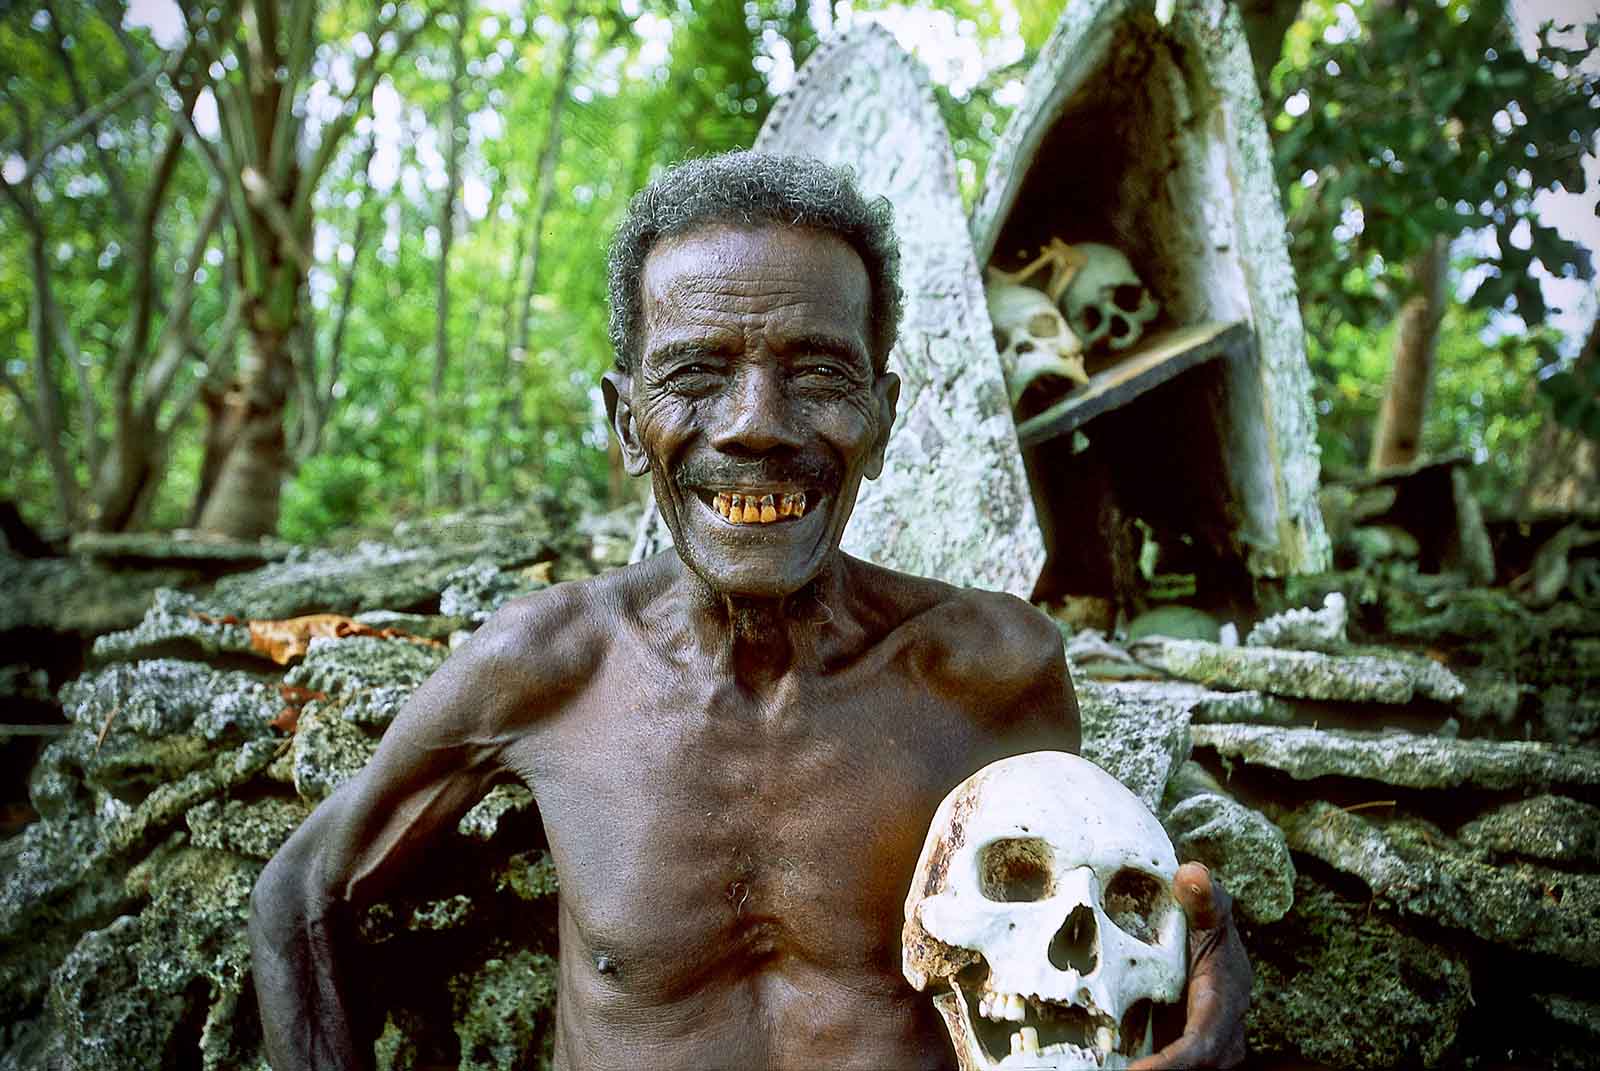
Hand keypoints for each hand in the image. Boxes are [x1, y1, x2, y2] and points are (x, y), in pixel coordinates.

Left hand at [1129, 862, 1250, 1069]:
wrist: (1217, 957)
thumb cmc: (1210, 933)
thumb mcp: (1209, 915)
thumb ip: (1203, 899)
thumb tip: (1192, 872)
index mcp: (1224, 1007)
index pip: (1201, 1047)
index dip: (1170, 1064)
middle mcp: (1220, 1041)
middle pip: (1188, 1070)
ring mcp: (1204, 1053)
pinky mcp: (1182, 1055)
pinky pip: (1163, 1066)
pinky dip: (1137, 1068)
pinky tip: (1099, 1066)